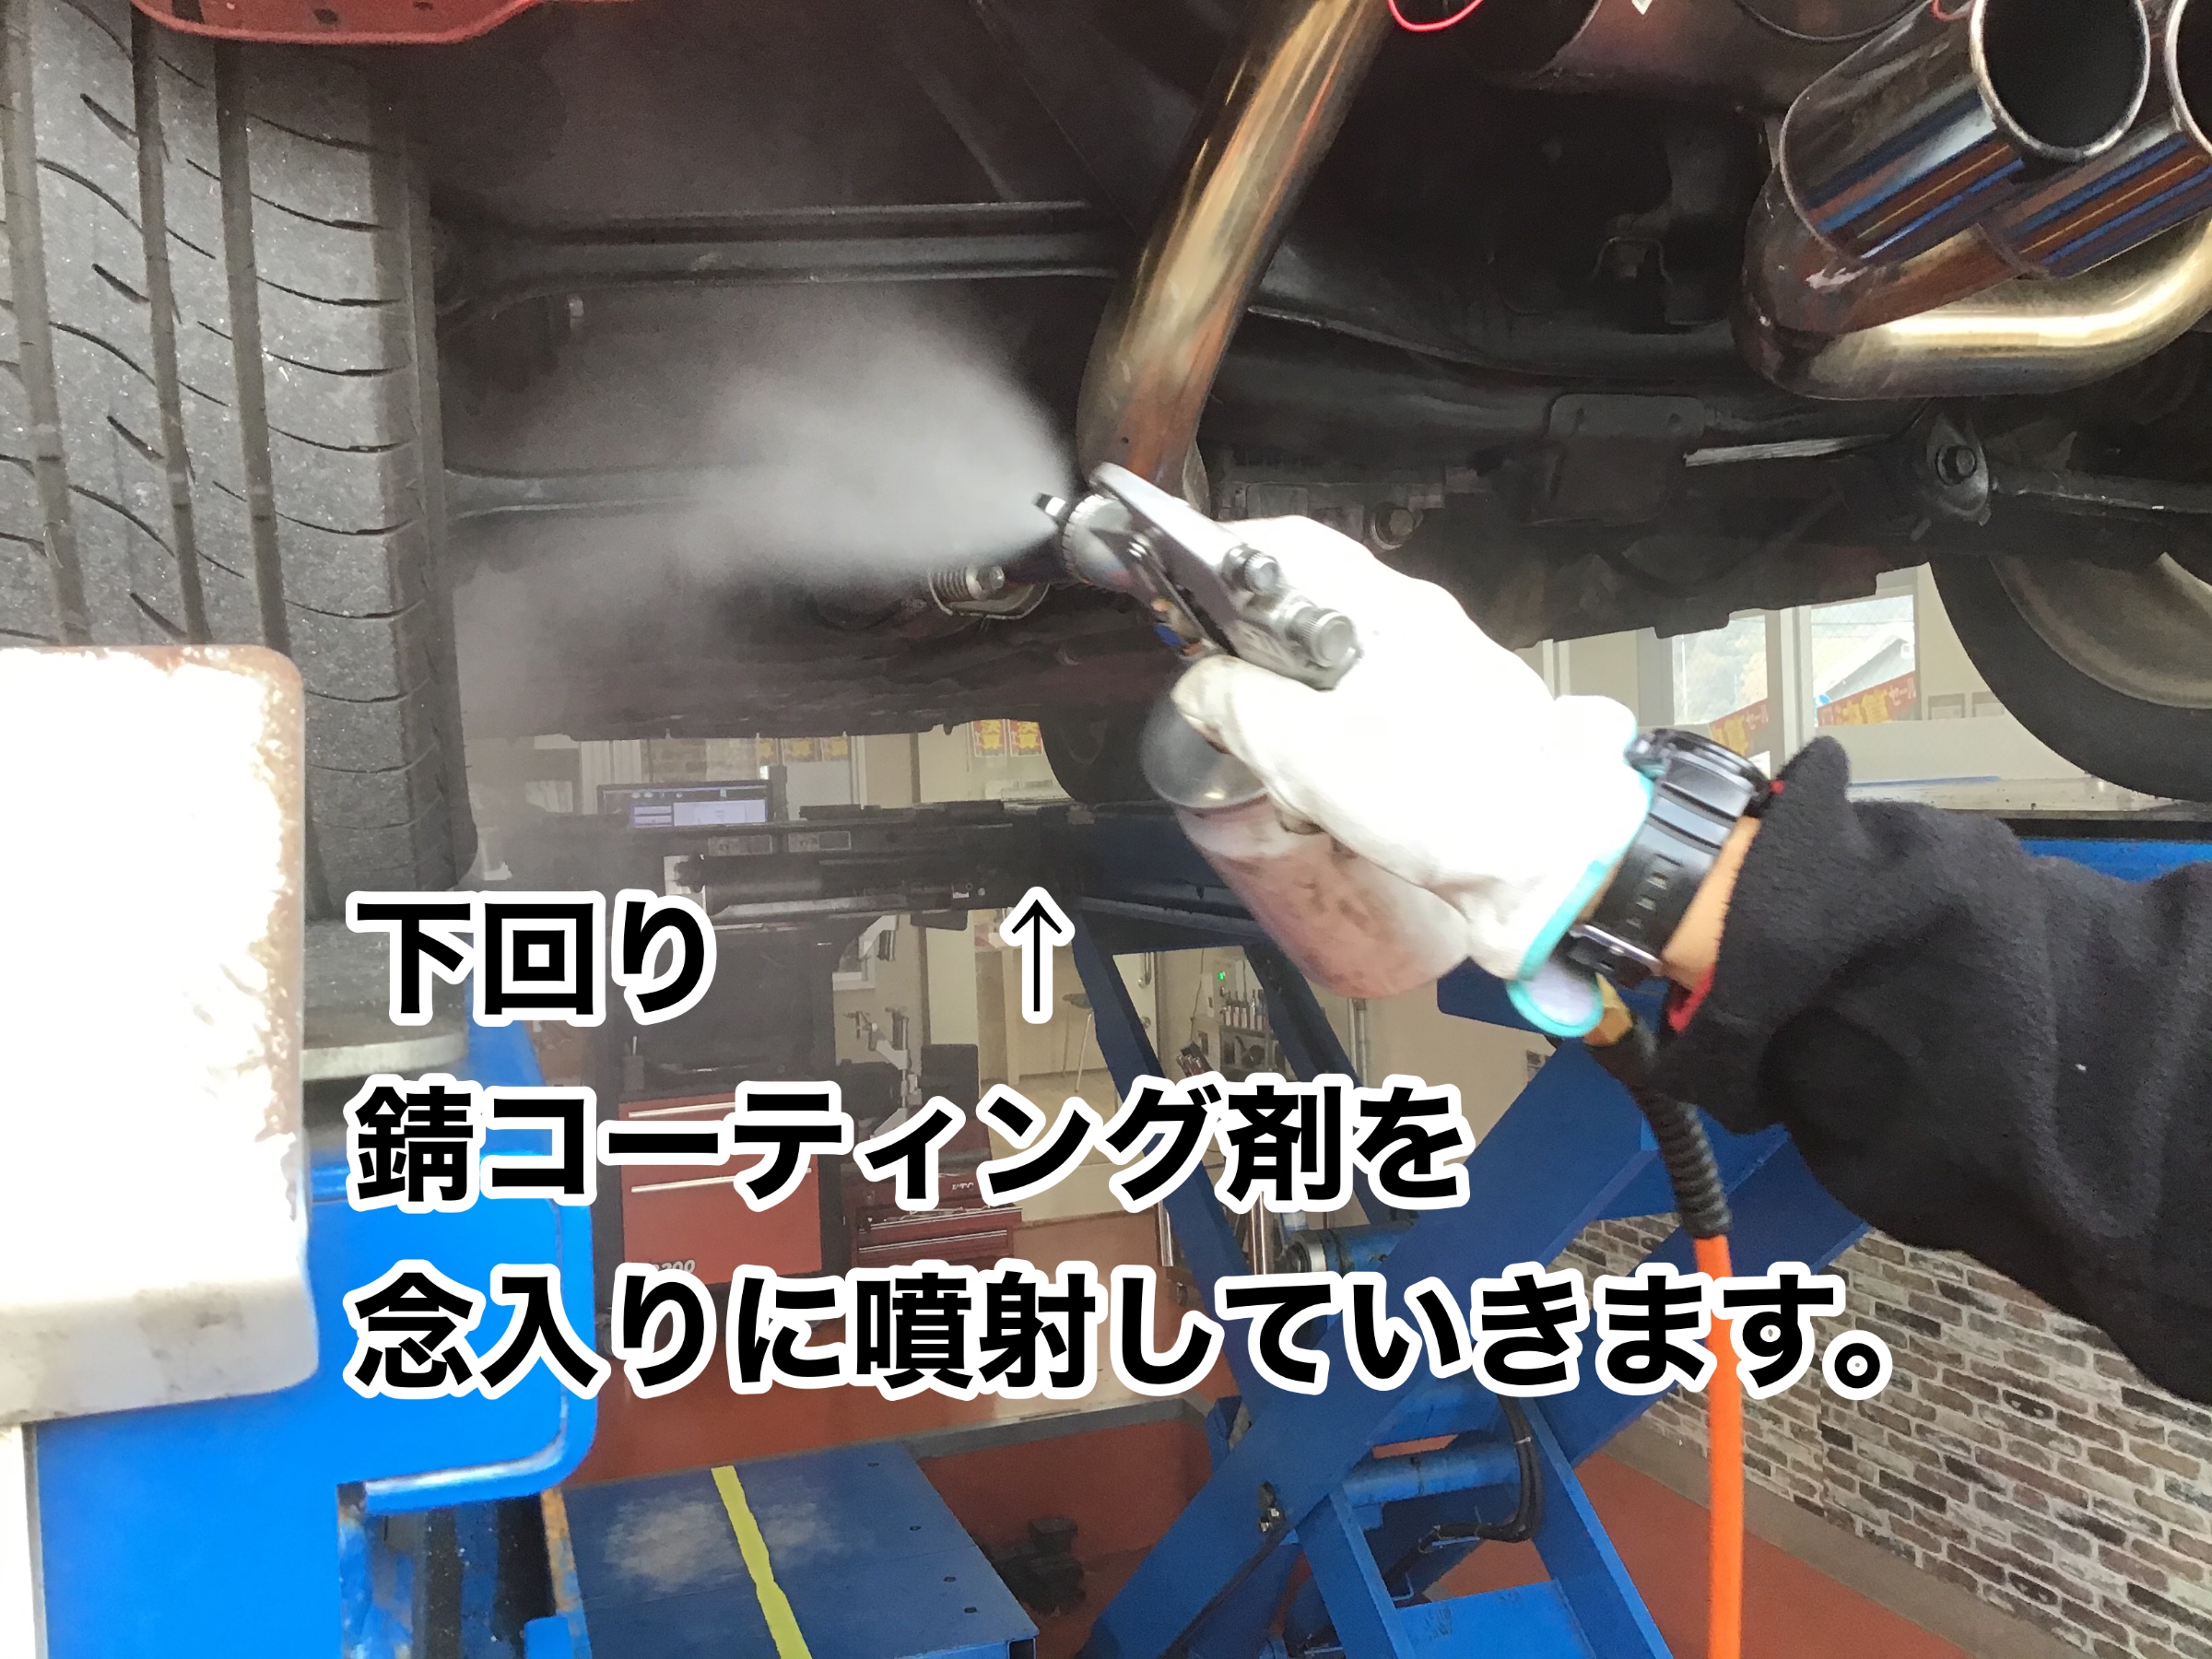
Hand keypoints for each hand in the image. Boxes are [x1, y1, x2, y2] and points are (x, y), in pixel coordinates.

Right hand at [1170, 516, 1651, 985]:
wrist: (1550, 865)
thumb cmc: (1449, 804)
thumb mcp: (1308, 754)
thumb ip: (1240, 706)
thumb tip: (1202, 687)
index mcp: (1388, 611)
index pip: (1289, 545)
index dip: (1221, 561)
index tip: (1181, 592)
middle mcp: (1421, 627)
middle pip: (1309, 610)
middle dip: (1254, 656)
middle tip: (1223, 701)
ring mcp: (1444, 672)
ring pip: (1338, 666)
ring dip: (1296, 709)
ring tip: (1287, 766)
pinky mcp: (1455, 722)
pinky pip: (1373, 709)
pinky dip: (1337, 740)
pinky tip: (1334, 793)